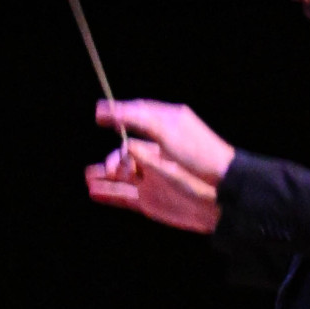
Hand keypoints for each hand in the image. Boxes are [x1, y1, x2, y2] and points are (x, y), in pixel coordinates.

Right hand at [94, 99, 235, 187]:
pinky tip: (93, 191)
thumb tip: (107, 110)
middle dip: (114, 155)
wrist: (220, 190)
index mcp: (164, 129)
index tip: (98, 114)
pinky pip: (122, 195)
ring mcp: (152, 176)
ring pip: (120, 173)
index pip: (135, 116)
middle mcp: (156, 152)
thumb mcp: (167, 128)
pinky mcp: (151, 198)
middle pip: (124, 149)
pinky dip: (107, 193)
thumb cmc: (198, 154)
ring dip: (104, 172)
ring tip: (89, 177)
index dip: (116, 114)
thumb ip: (137, 118)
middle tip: (112, 166)